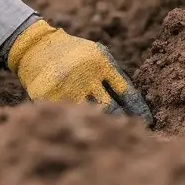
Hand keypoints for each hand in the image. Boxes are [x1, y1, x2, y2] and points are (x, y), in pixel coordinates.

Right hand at [6, 19, 153, 126]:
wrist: (36, 46)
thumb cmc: (73, 53)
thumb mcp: (96, 55)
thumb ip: (112, 76)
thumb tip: (133, 104)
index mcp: (101, 63)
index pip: (126, 92)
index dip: (137, 109)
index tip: (148, 122)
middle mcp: (86, 75)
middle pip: (111, 108)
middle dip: (121, 123)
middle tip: (131, 135)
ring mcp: (67, 88)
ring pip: (90, 116)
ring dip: (102, 127)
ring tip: (110, 137)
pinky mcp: (51, 97)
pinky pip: (70, 116)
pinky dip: (79, 124)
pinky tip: (85, 131)